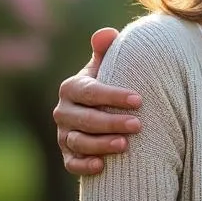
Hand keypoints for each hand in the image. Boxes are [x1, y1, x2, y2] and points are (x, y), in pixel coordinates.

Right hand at [54, 27, 142, 175]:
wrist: (102, 114)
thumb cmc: (109, 87)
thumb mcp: (107, 68)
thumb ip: (106, 51)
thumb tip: (107, 34)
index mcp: (71, 88)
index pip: (91, 92)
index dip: (114, 96)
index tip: (139, 100)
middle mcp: (63, 112)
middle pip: (85, 119)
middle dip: (112, 122)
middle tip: (138, 125)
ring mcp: (63, 135)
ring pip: (78, 141)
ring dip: (101, 144)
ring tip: (125, 145)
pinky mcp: (67, 155)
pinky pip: (71, 163)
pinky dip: (84, 165)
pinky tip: (102, 166)